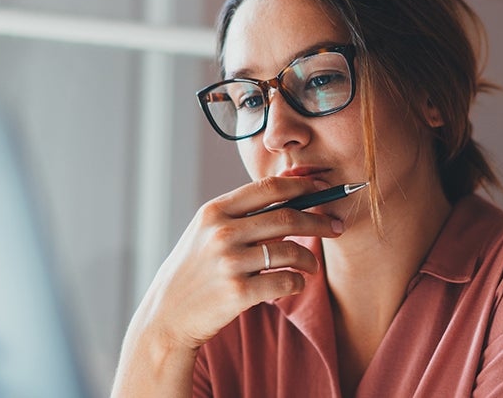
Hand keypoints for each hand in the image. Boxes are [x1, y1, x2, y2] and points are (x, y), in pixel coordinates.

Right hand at [127, 176, 344, 350]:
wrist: (166, 316)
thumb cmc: (193, 272)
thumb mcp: (205, 233)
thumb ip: (239, 214)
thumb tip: (288, 191)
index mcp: (214, 211)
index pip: (268, 188)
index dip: (302, 185)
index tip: (323, 188)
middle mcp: (221, 232)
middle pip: (287, 217)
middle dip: (319, 221)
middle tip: (336, 227)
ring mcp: (229, 263)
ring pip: (291, 251)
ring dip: (310, 259)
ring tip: (312, 265)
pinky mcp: (238, 293)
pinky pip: (285, 282)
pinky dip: (298, 283)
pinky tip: (295, 283)